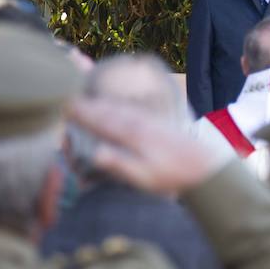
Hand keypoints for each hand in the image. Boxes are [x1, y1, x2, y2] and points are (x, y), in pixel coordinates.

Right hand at [67, 99, 228, 194]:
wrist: (206, 168)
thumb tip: (96, 154)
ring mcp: (149, 120)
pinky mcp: (157, 123)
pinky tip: (114, 105)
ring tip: (85, 92)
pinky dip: (117, 104)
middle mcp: (140, 122)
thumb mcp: (145, 177)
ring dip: (101, 99)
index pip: (101, 120)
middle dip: (87, 101)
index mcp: (133, 135)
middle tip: (68, 91)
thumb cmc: (173, 176)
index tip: (63, 104)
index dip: (81, 112)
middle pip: (108, 109)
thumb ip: (120, 164)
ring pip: (119, 107)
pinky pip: (131, 109)